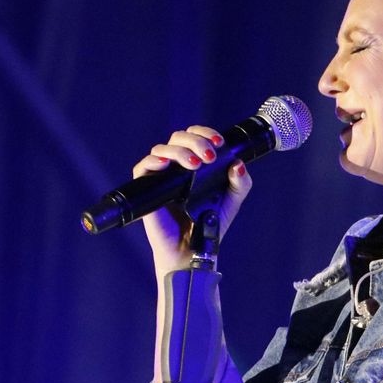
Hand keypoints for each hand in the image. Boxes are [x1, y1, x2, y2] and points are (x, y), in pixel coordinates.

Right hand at [132, 125, 252, 272]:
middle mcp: (177, 165)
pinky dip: (153, 161)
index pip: (196, 137)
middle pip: (179, 138)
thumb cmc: (210, 222)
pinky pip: (143, 167)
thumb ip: (239, 183)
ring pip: (162, 149)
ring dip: (179, 151)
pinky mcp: (148, 188)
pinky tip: (166, 164)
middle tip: (209, 157)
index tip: (219, 142)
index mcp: (197, 163)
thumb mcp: (232, 201)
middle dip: (196, 141)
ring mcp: (162, 176)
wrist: (193, 248)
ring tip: (195, 165)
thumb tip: (238, 164)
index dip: (206, 133)